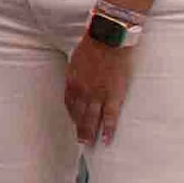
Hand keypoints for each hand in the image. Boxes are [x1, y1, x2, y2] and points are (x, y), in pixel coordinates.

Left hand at [62, 30, 130, 149]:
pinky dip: (107, 129)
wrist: (108, 39)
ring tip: (88, 143)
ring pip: (91, 118)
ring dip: (89, 132)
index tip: (74, 121)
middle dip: (79, 128)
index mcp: (72, 82)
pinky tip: (106, 140)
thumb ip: (77, 73)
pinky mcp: (114, 96)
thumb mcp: (76, 60)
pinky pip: (109, 117)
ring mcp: (97, 95)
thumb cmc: (93, 45)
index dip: (72, 114)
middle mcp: (82, 92)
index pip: (69, 103)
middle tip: (80, 141)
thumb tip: (78, 79)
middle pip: (78, 114)